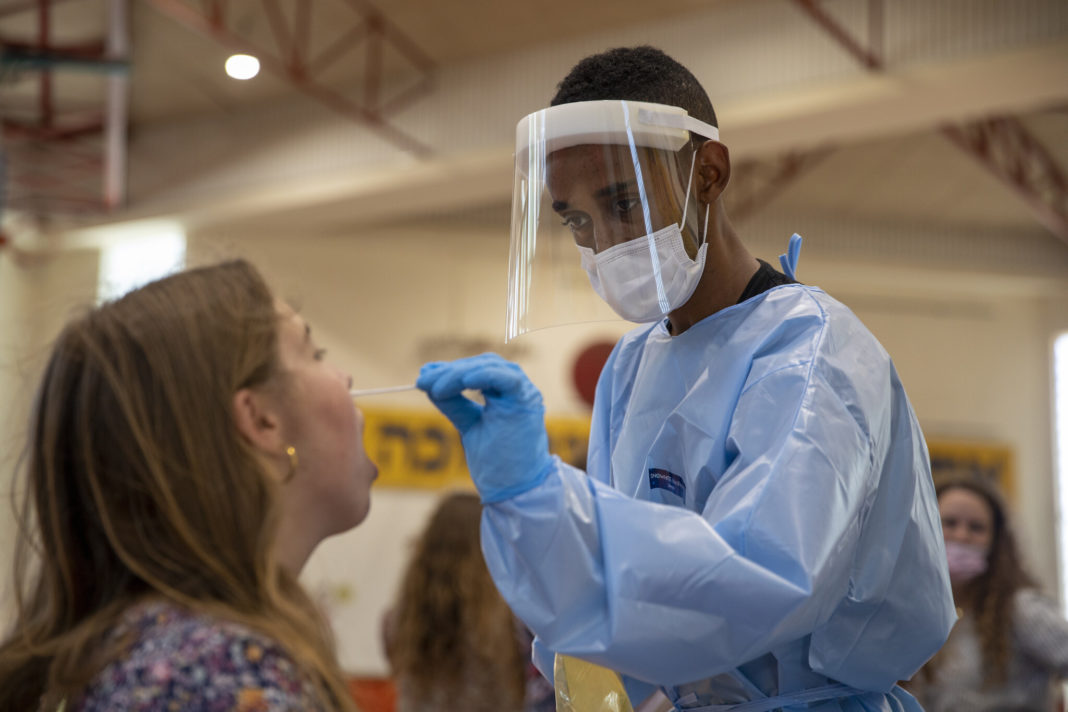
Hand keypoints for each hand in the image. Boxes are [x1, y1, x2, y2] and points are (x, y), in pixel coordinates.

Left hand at [417, 353, 552, 502]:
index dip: (449, 370)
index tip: (422, 378)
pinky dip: (485, 375)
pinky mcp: (527, 402)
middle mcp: (517, 388)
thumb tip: (428, 382)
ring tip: (436, 387)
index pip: (476, 369)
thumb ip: (454, 404)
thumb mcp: (469, 426)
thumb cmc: (497, 462)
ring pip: (491, 366)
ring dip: (460, 374)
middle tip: (423, 381)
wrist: (517, 490)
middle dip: (450, 371)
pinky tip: (465, 380)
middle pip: (481, 364)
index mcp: (505, 392)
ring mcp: (525, 393)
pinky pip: (507, 379)